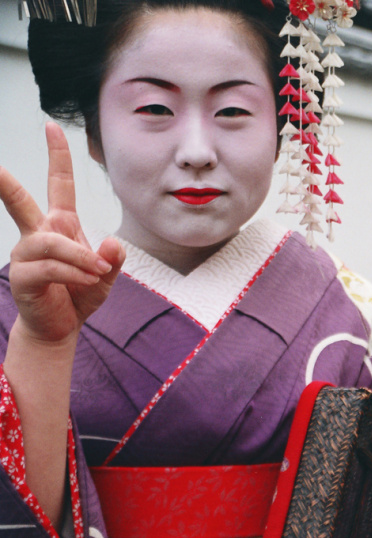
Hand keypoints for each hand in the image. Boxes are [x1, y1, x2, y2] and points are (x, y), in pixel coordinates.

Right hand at [0, 122, 124, 344]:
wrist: (61, 327)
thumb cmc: (80, 295)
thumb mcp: (106, 275)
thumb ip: (113, 259)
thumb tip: (112, 242)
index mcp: (61, 225)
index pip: (58, 183)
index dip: (57, 155)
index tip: (52, 126)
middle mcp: (39, 234)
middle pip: (20, 202)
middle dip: (4, 182)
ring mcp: (27, 254)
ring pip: (53, 244)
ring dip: (81, 257)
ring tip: (97, 272)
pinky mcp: (23, 276)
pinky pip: (51, 267)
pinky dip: (75, 273)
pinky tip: (87, 280)